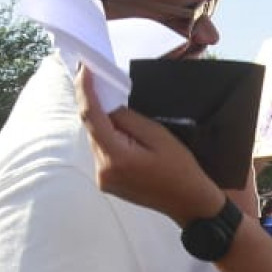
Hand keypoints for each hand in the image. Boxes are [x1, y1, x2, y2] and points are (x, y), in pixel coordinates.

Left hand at [75, 65, 223, 223]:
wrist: (187, 201)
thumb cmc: (179, 168)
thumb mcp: (157, 135)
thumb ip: (127, 118)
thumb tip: (107, 104)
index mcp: (116, 157)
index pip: (91, 117)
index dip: (85, 91)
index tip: (84, 70)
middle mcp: (103, 170)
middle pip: (91, 129)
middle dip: (96, 105)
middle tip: (101, 80)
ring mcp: (103, 179)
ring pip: (96, 139)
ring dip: (103, 123)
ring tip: (120, 110)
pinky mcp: (106, 182)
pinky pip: (102, 151)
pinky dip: (108, 138)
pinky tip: (124, 134)